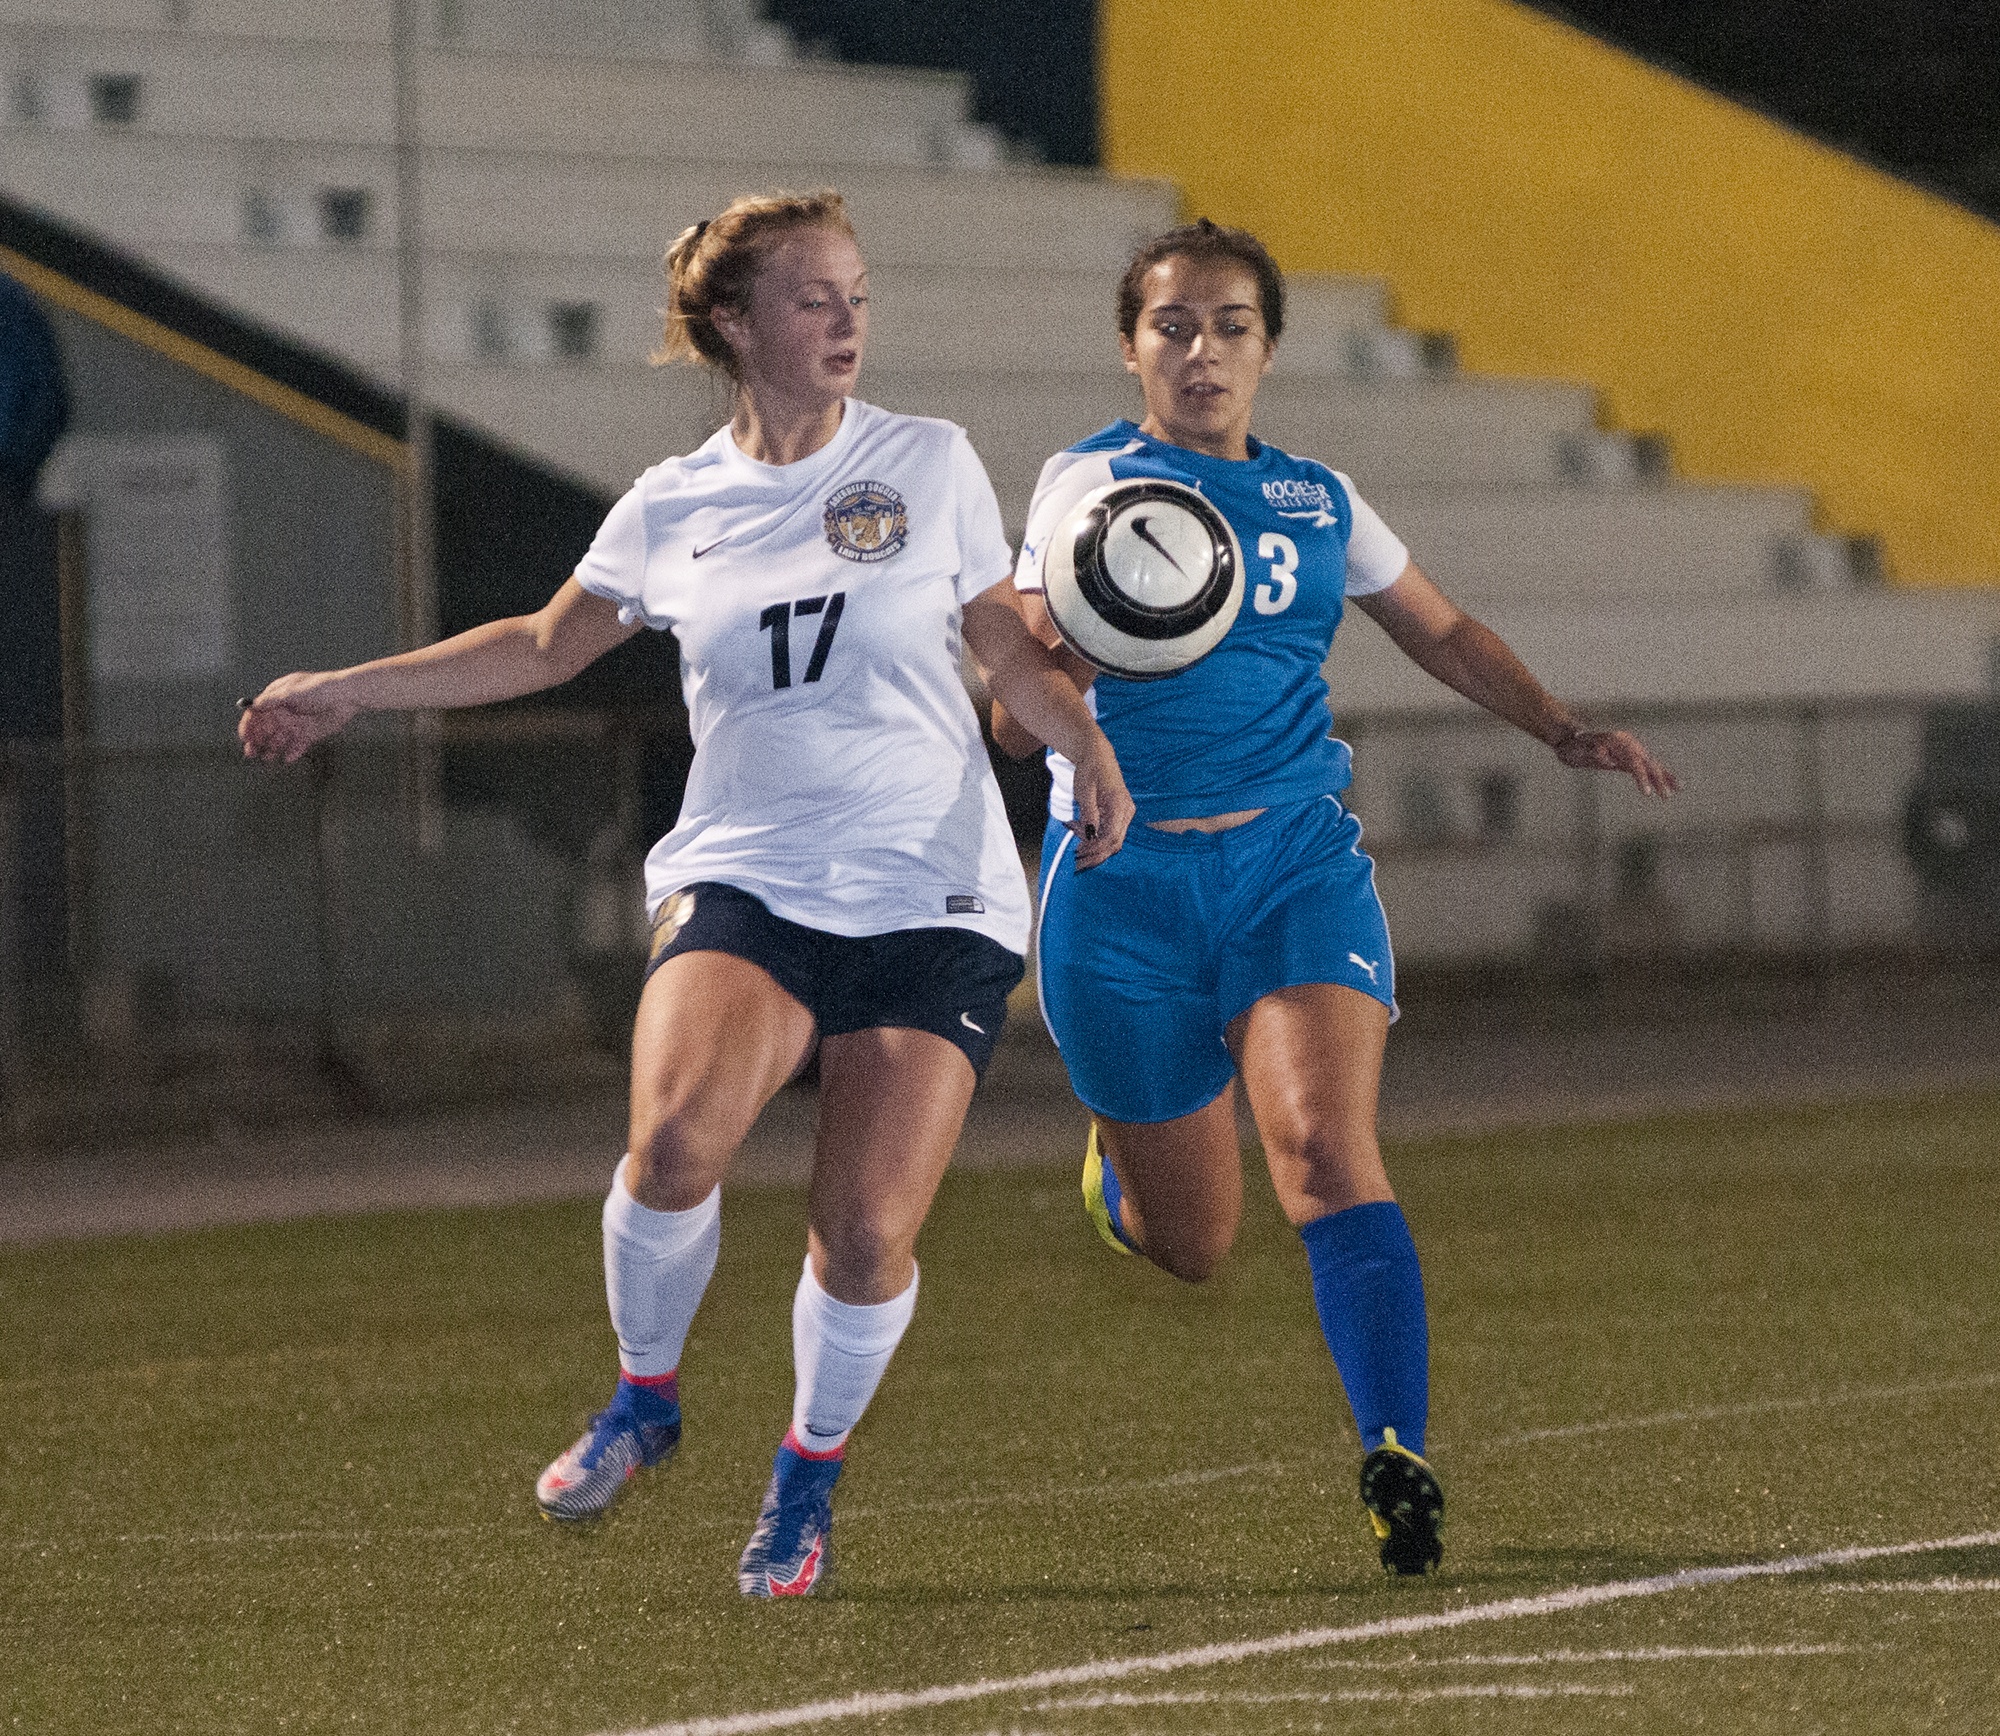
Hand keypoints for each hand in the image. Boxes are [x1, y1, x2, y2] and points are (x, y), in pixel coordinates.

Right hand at [238, 671, 359, 764]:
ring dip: (272, 749)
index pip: (257, 713)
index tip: (245, 738)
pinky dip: (292, 752)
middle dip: (257, 741)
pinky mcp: (309, 734)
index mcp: (277, 698)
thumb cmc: (320, 688)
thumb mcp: (293, 691)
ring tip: (268, 758)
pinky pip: (297, 746)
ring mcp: (296, 724)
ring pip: (279, 740)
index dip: (249, 725)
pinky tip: (289, 757)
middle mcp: (284, 712)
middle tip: (252, 753)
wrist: (347, 696)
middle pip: (265, 729)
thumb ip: (273, 699)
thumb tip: (254, 705)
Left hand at [1065, 731, 1134, 867]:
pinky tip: (1077, 831)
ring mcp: (1124, 813)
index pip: (1111, 838)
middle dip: (1095, 855)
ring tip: (1072, 841)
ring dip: (1092, 846)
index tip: (1078, 855)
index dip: (1095, 850)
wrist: (1096, 755)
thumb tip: (1090, 836)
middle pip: (1114, 843)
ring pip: (1111, 841)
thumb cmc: (1090, 770)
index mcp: (1120, 806)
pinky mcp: (1118, 814)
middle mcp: (1126, 811)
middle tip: (1076, 862)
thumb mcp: (1085, 792)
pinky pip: (1108, 832)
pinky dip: (1093, 837)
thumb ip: (1089, 814)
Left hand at [1551, 722, 1678, 797]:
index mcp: (1617, 741)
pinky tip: (1672, 783)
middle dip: (1657, 779)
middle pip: (1646, 762)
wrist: (1571, 741)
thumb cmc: (1573, 748)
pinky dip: (1660, 774)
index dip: (1641, 777)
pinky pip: (1647, 766)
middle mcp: (1628, 743)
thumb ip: (1593, 754)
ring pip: (1650, 763)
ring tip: (1678, 789)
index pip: (1633, 761)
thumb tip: (1608, 759)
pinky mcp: (1630, 757)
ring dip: (1663, 777)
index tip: (1647, 793)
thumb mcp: (1577, 752)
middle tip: (1666, 796)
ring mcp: (1630, 749)